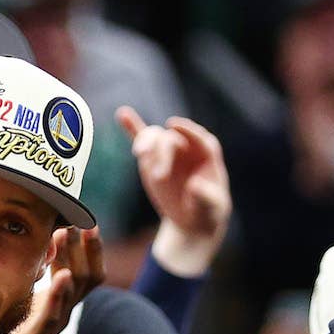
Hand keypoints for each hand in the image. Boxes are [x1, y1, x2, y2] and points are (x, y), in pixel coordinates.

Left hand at [0, 225, 103, 333]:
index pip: (88, 269)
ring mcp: (52, 325)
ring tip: (66, 234)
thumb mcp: (19, 286)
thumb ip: (29, 263)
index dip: (92, 247)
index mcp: (61, 297)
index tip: (87, 221)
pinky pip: (53, 316)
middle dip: (85, 247)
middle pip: (86, 276)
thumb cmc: (1, 322)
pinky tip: (61, 276)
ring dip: (71, 259)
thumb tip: (34, 229)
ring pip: (73, 291)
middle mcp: (63, 310)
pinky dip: (59, 295)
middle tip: (79, 221)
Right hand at [119, 107, 230, 276]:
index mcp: (206, 153)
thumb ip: (205, 196)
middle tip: (159, 177)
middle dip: (163, 154)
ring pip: (154, 139)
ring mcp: (168, 150)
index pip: (199, 138)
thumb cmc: (206, 210)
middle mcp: (186, 146)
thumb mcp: (210, 207)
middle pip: (171, 140)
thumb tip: (195, 185)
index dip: (187, 130)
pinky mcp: (152, 158)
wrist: (190, 219)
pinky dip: (132, 127)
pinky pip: (142, 139)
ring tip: (139, 154)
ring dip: (145, 144)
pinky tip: (122, 114)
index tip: (173, 125)